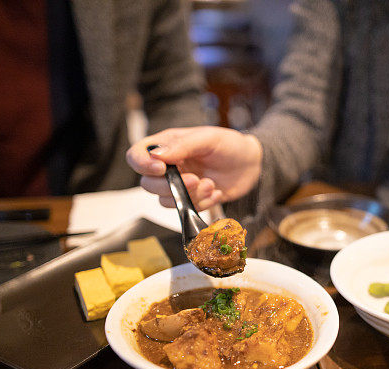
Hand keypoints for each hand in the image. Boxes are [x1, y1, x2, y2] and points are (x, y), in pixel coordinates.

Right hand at [126, 126, 262, 211]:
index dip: (142, 164)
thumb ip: (182, 145)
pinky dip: (202, 203)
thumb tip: (156, 155)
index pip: (137, 155)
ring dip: (189, 196)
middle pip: (148, 184)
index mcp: (167, 145)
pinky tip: (216, 191)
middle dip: (170, 186)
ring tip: (210, 184)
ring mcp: (179, 184)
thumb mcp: (208, 139)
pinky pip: (186, 209)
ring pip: (165, 200)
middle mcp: (169, 166)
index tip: (162, 169)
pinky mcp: (192, 199)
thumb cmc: (230, 145)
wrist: (252, 164)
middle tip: (194, 179)